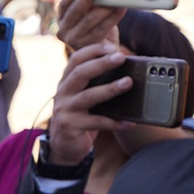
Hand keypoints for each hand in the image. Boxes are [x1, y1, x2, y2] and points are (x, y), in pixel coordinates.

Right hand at [47, 42, 135, 165]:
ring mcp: (65, 110)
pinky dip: (115, 122)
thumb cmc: (80, 116)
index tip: (112, 47)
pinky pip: (96, 122)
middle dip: (101, 63)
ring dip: (110, 88)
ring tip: (128, 83)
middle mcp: (63, 93)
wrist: (63, 146)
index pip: (76, 60)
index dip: (92, 51)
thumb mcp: (84, 96)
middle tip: (121, 57)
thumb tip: (126, 67)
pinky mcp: (71, 126)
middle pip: (80, 73)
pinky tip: (130, 122)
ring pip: (88, 96)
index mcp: (66, 82)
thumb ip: (96, 83)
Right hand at [55, 0, 124, 51]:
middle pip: (75, 11)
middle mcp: (63, 31)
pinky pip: (101, 29)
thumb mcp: (88, 15)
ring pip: (89, 19)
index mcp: (61, 20)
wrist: (102, 54)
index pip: (64, 4)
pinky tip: (121, 9)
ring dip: (104, 7)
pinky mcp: (87, 47)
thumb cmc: (96, 29)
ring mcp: (73, 41)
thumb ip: (89, 4)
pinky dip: (113, 18)